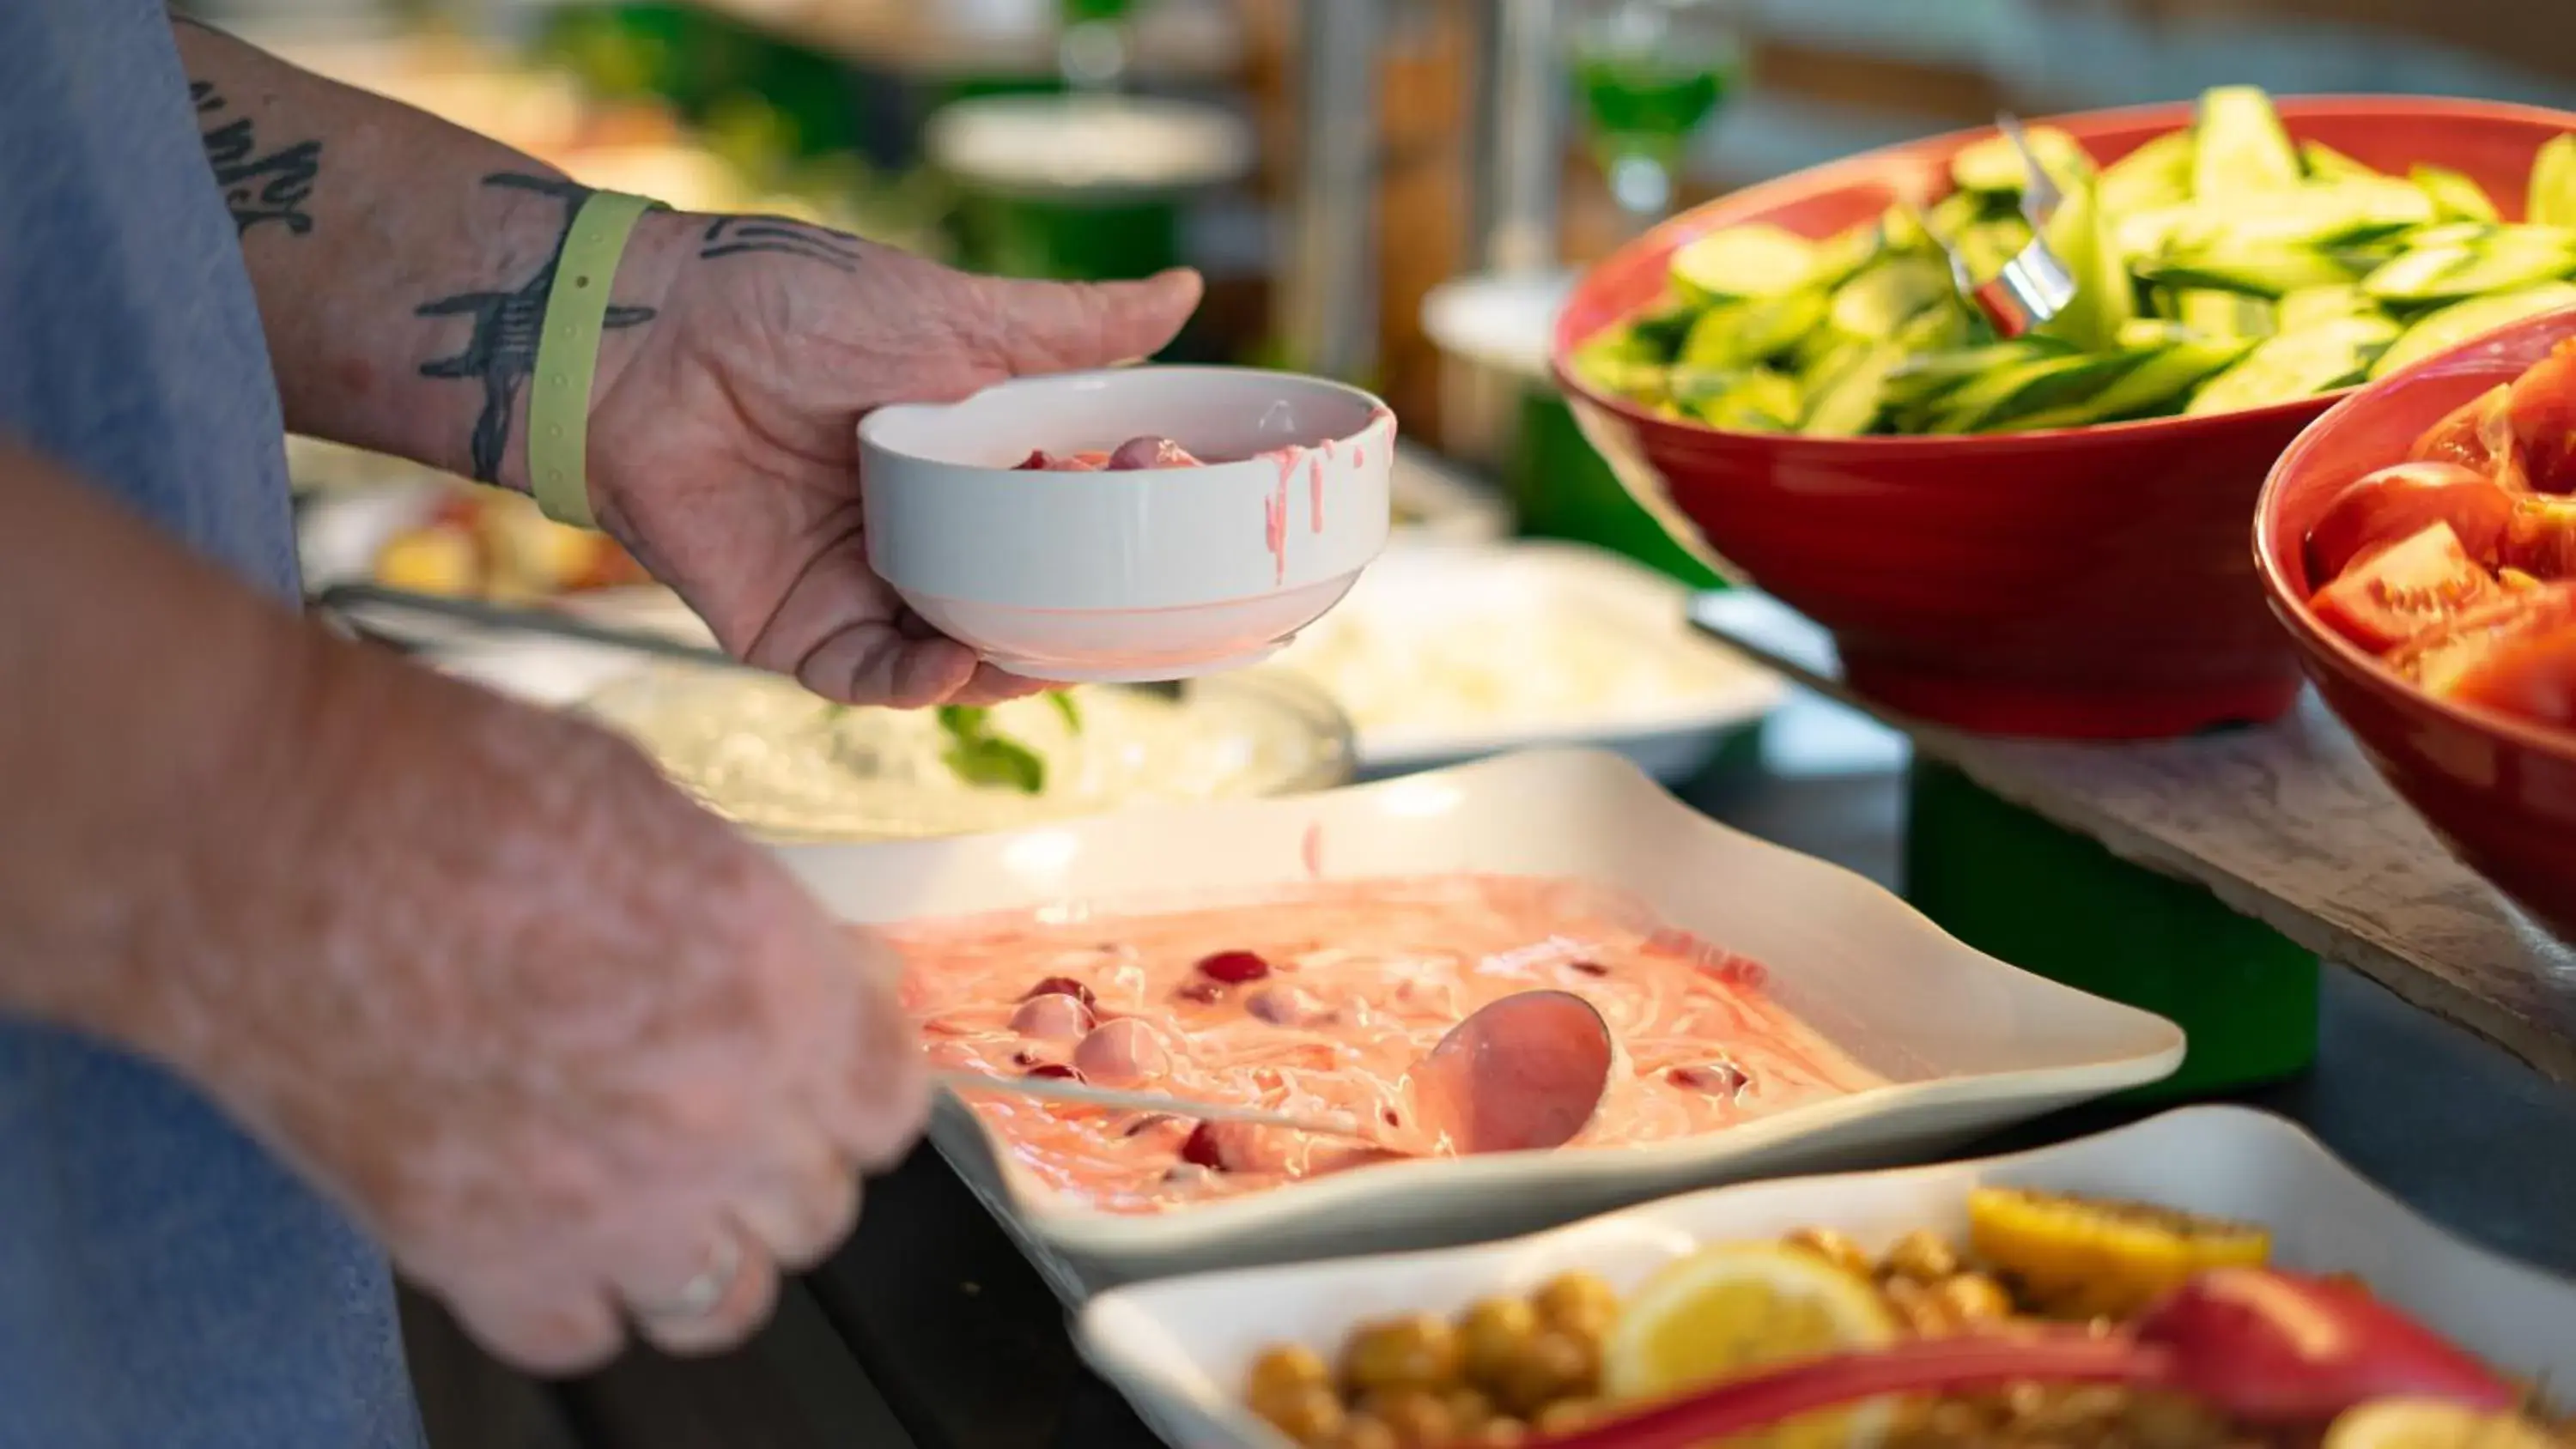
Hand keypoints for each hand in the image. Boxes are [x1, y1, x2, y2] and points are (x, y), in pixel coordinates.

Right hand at [147, 636, 926, 1370]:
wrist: (246, 828)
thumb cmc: (433, 783)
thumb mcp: (658, 811)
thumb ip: (761, 924)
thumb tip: (821, 981)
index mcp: (775, 986)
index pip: (891, 1103)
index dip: (854, 1077)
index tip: (823, 1062)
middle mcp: (713, 1112)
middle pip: (819, 1205)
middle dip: (782, 1154)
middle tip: (720, 1103)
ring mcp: (600, 1204)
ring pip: (724, 1297)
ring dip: (704, 1242)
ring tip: (651, 1179)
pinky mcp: (475, 1259)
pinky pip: (584, 1336)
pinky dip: (578, 1295)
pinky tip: (548, 1220)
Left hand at [590, 214, 1201, 707]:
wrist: (645, 340)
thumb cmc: (790, 306)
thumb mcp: (958, 316)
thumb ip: (1072, 327)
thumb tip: (1187, 292)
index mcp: (968, 465)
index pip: (1065, 529)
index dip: (1118, 545)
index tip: (1173, 541)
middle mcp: (923, 533)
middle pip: (1022, 607)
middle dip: (1077, 625)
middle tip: (1130, 619)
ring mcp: (861, 587)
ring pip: (957, 659)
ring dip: (1010, 669)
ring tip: (1055, 654)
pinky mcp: (795, 631)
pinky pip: (871, 679)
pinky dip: (918, 684)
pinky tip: (954, 664)